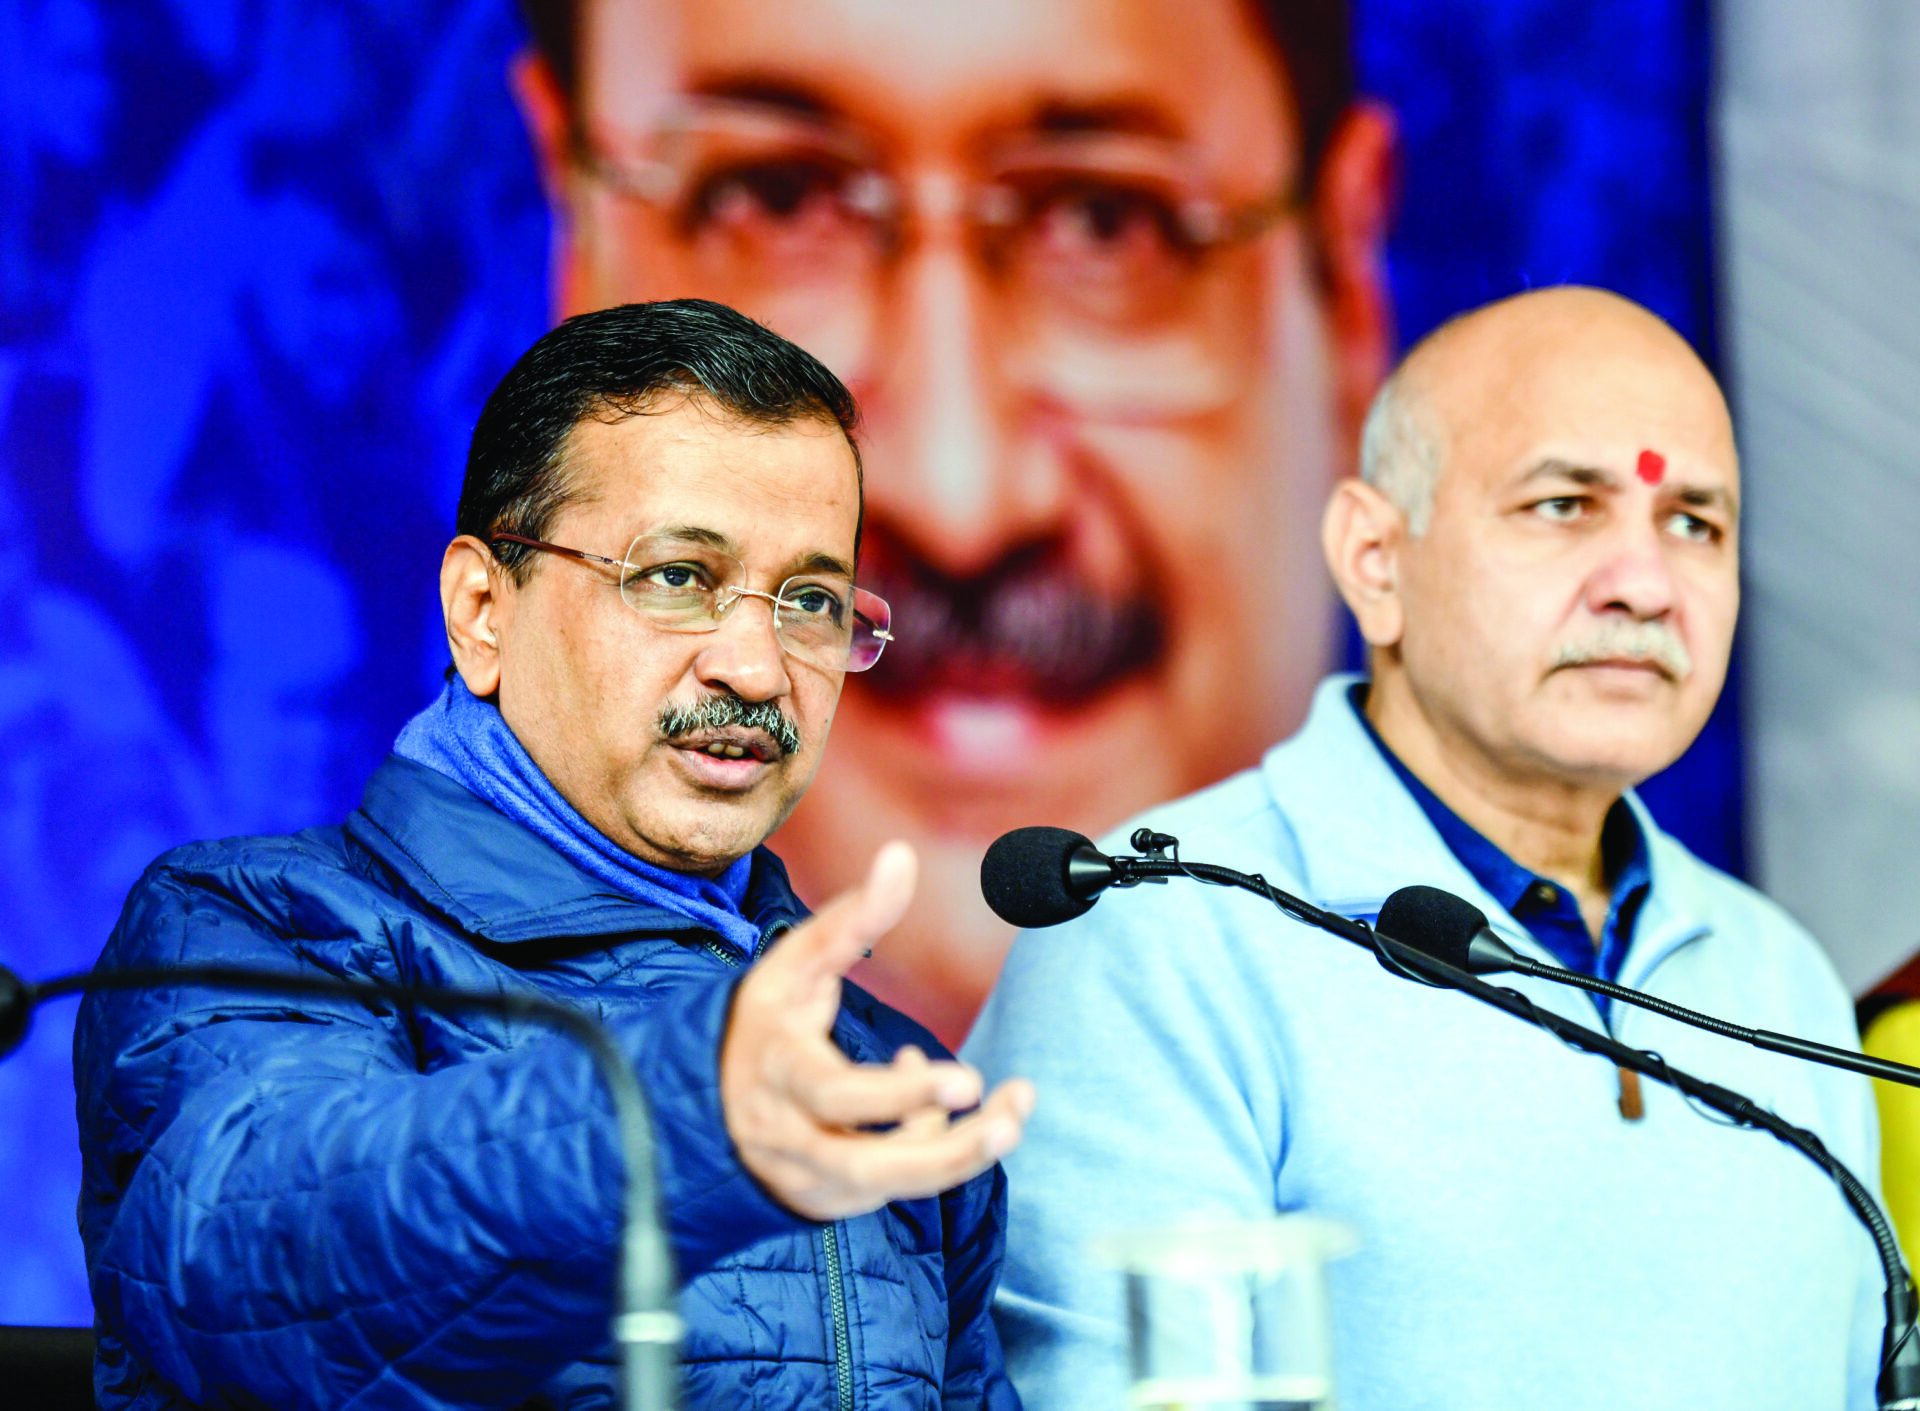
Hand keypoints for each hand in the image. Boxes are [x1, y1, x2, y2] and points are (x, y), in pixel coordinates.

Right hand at [720, 841, 1034, 1221]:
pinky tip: (932, 1105)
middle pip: (867, 1165)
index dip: (899, 1099)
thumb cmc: (765, 1020)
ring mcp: (807, 1177)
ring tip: (1013, 1113)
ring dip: (960, 1156)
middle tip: (1008, 1116)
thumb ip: (852, 917)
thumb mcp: (796, 963)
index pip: (834, 1095)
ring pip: (889, 1186)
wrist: (702, 1098)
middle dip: (946, 1150)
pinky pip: (890, 1185)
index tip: (967, 1081)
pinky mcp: (827, 1201)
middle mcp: (789, 1136)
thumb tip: (901, 855)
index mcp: (778, 1072)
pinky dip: (927, 1145)